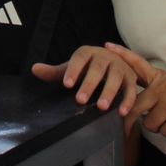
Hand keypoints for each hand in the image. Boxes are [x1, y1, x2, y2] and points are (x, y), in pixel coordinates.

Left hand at [32, 44, 152, 112]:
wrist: (113, 63)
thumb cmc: (87, 69)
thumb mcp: (72, 69)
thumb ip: (55, 72)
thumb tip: (34, 69)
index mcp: (88, 52)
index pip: (79, 59)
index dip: (73, 70)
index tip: (66, 84)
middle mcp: (105, 56)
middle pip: (97, 69)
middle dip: (89, 84)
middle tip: (80, 100)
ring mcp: (120, 66)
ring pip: (115, 78)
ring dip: (109, 92)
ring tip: (101, 107)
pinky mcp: (131, 78)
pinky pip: (131, 89)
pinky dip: (128, 101)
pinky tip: (121, 113)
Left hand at [106, 42, 165, 135]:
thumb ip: (156, 92)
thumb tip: (136, 108)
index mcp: (161, 77)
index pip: (138, 64)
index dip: (123, 55)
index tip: (107, 46)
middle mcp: (164, 87)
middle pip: (135, 106)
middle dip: (131, 120)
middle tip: (127, 129)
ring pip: (149, 123)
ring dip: (158, 127)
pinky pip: (165, 132)